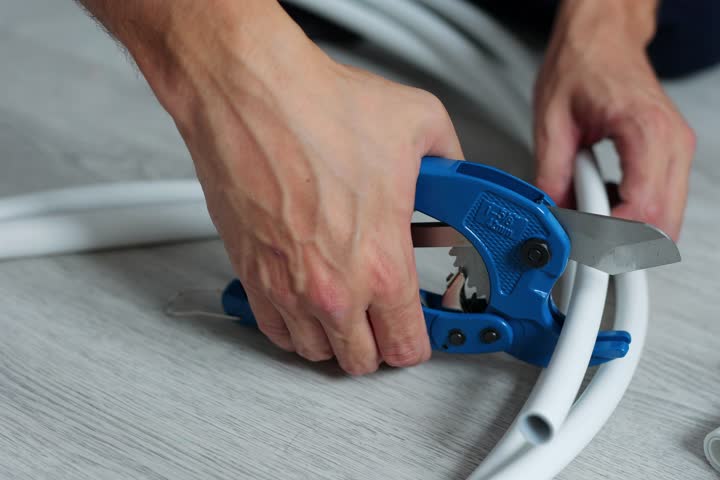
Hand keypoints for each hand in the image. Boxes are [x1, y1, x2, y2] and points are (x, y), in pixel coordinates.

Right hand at [97, 2, 463, 373]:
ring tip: (348, 309)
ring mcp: (288, 287)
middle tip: (385, 318)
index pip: (407, 345)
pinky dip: (294, 325)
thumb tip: (453, 171)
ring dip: (335, 338)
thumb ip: (449, 159)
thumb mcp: (418, 124)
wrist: (249, 95)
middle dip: (379, 344)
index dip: (420, 341)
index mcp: (381, 262)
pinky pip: (275, 330)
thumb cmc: (317, 109)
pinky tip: (307, 300)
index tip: (421, 327)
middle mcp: (333, 287)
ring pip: (316, 352)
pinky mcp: (251, 275)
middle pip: (361, 361)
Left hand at [534, 0, 695, 239]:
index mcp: (646, 130)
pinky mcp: (675, 153)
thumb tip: (553, 214)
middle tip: (588, 242)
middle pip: (665, 222)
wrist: (604, 35)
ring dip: (632, 229)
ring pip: (670, 217)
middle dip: (626, 243)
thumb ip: (551, 173)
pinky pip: (666, 200)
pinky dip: (638, 213)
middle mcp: (673, 141)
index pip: (643, 208)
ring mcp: (679, 148)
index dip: (613, 236)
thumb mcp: (552, 120)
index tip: (585, 244)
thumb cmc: (584, 63)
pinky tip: (608, 201)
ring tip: (594, 213)